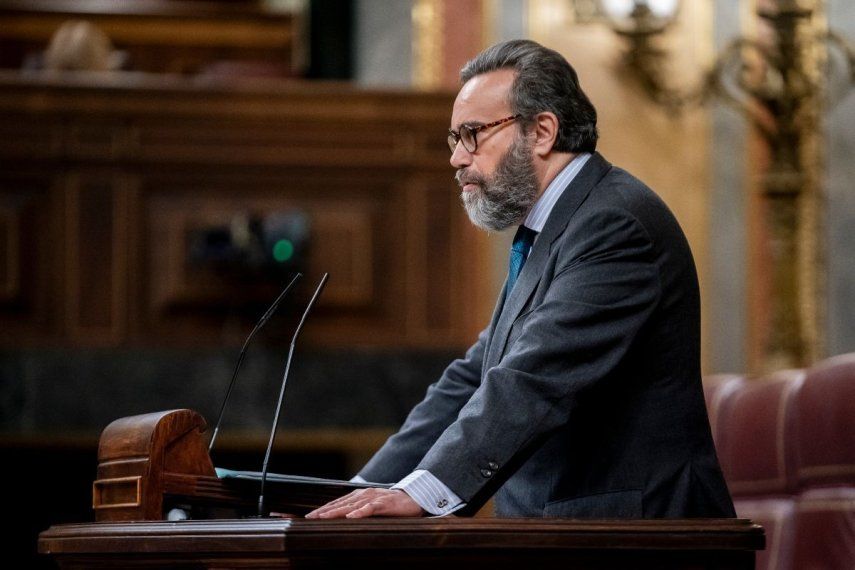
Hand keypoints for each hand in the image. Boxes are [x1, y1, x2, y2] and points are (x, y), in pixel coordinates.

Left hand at [305, 488, 424, 518]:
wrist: (413, 498)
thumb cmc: (391, 506)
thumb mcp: (371, 508)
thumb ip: (358, 511)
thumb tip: (342, 522)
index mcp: (358, 497)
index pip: (336, 503)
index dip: (322, 509)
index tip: (308, 517)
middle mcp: (362, 495)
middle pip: (339, 504)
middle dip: (323, 511)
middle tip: (309, 517)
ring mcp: (373, 498)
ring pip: (351, 505)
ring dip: (336, 511)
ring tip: (323, 517)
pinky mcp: (384, 503)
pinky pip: (370, 508)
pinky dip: (360, 512)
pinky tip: (351, 516)